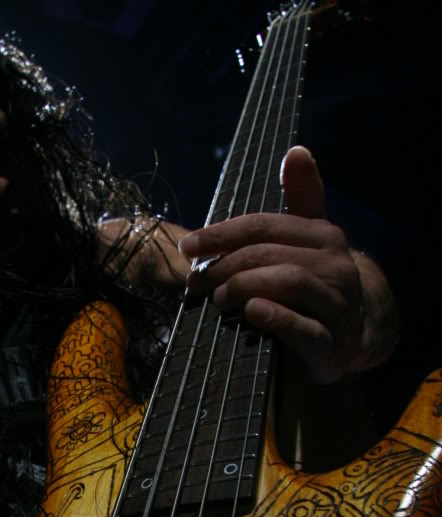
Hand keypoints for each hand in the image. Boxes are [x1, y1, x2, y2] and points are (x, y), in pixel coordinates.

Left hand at [178, 146, 363, 382]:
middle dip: (226, 265)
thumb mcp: (309, 242)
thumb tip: (297, 150)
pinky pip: (306, 329)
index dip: (221, 234)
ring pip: (290, 283)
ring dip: (245, 286)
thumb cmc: (316, 285)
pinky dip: (278, 318)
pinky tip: (252, 312)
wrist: (352, 338)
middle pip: (270, 253)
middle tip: (197, 281)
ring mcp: (339, 305)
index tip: (186, 247)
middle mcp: (336, 266)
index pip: (264, 226)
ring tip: (219, 299)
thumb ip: (301, 200)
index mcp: (324, 236)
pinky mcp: (334, 345)